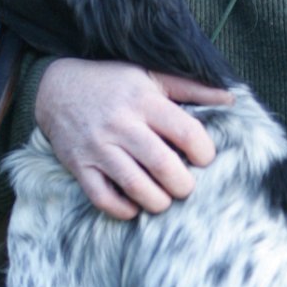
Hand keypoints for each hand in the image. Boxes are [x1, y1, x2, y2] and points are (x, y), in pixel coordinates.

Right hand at [35, 58, 232, 218]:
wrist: (56, 88)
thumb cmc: (112, 83)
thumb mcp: (150, 76)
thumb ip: (191, 88)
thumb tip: (230, 98)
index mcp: (143, 100)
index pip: (187, 133)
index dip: (205, 153)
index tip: (203, 159)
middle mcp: (121, 124)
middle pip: (163, 166)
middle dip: (183, 185)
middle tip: (185, 186)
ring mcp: (98, 147)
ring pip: (136, 186)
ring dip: (158, 201)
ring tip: (164, 198)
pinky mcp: (79, 166)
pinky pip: (104, 199)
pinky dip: (124, 209)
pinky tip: (134, 205)